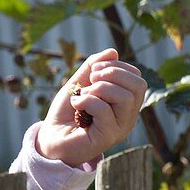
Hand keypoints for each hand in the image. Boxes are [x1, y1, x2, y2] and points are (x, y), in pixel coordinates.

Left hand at [36, 48, 146, 166]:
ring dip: (99, 88)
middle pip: (138, 85)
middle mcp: (128, 116)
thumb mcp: (80, 82)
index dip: (117, 67)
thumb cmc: (67, 111)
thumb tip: (113, 51)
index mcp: (126, 103)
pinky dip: (86, 100)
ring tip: (82, 93)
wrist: (51, 136)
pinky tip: (76, 104)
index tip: (93, 71)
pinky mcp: (106, 137)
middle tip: (90, 79)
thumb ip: (94, 66)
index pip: (137, 78)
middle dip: (112, 73)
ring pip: (125, 97)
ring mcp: (120, 128)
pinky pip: (104, 109)